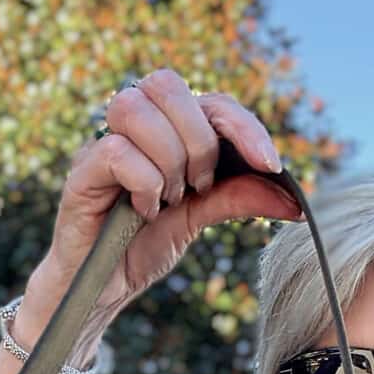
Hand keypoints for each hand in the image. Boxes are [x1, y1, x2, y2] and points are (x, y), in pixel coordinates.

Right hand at [40, 69, 302, 323]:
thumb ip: (238, 197)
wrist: (102, 289)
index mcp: (165, 128)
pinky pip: (116, 151)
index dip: (244, 125)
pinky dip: (143, 183)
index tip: (270, 165)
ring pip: (136, 108)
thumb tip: (292, 199)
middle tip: (199, 186)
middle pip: (167, 84)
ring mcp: (102, 143)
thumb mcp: (200, 219)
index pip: (210, 99)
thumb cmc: (144, 246)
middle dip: (198, 140)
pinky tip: (143, 210)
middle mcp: (132, 126)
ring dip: (166, 159)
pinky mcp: (81, 172)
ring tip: (167, 199)